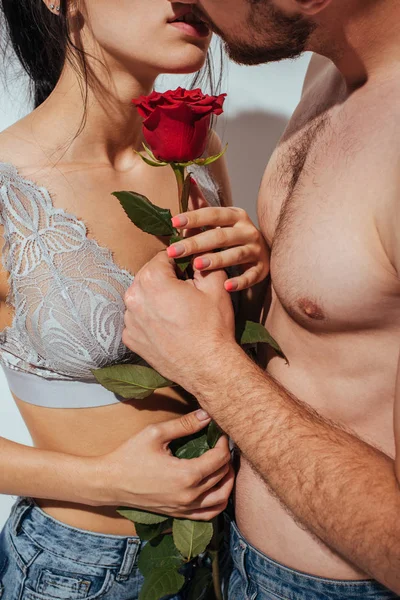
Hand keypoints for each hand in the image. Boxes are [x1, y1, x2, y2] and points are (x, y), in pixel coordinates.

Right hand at [97, 410, 233, 520]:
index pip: (219, 459)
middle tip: (222, 444)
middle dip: (227, 458)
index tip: (219, 433)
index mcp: (186, 475)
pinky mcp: (179, 514)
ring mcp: (185, 508)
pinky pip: (209, 514)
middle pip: (223, 476)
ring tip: (224, 465)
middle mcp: (189, 495)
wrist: (109, 482)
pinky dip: (219, 502)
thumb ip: (184, 424)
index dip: (224, 443)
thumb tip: (207, 414)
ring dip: (228, 481)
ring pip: (221, 498)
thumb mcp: (156, 434)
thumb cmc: (130, 455)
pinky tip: (216, 487)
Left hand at [123, 251, 235, 384]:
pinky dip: (150, 319)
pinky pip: (138, 319)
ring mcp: (130, 320)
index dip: (179, 262)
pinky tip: (168, 326)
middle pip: (149, 276)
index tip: (189, 272)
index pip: (163, 257)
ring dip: (155, 299)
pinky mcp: (131, 338)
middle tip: (185, 293)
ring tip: (177, 312)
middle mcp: (134, 297)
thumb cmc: (212, 327)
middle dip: (165, 280)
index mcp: (152, 279)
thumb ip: (204, 263)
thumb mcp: (216, 286)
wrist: (208, 367)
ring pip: (142, 297)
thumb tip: (198, 255)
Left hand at [168, 206, 269, 291]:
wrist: (263, 252)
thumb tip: (188, 180)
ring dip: (217, 260)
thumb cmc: (233, 235)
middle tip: (174, 251)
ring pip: (235, 255)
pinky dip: (240, 282)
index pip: (213, 214)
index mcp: (236, 216)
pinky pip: (251, 276)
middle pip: (220, 236)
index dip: (194, 217)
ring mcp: (256, 250)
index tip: (174, 221)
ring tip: (197, 266)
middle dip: (195, 243)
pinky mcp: (262, 269)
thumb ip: (203, 204)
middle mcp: (248, 231)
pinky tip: (226, 286)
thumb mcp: (220, 218)